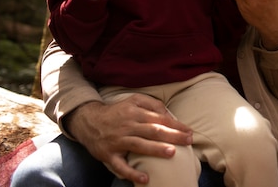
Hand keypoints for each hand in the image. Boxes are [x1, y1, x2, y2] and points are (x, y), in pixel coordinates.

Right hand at [65, 95, 192, 183]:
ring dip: (156, 149)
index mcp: (135, 112)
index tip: (189, 131)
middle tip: (188, 140)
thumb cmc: (117, 112)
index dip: (175, 125)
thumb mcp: (133, 100)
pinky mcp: (109, 155)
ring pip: (139, 145)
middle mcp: (127, 125)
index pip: (159, 118)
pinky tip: (145, 178)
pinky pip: (121, 166)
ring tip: (172, 153)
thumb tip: (169, 115)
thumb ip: (152, 104)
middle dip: (172, 136)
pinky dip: (132, 173)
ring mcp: (118, 141)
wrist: (88, 121)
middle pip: (152, 130)